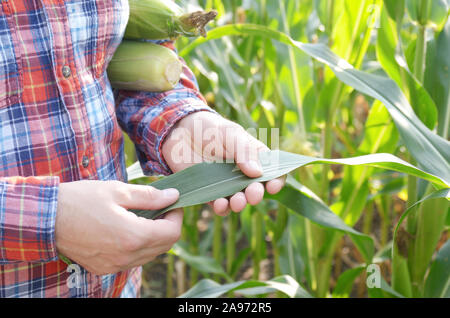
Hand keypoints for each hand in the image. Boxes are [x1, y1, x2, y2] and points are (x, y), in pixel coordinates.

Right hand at [55, 180, 180, 274]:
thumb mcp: (118, 191)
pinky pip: (132, 260)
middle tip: (161, 207)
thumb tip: (174, 196)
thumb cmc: (81, 200)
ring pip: (150, 255)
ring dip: (154, 237)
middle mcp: (126, 257)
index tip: (172, 202)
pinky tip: (128, 229)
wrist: (45, 219)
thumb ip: (150, 196)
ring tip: (144, 217)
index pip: (172, 232)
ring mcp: (114, 265)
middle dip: (168, 226)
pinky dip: (138, 246)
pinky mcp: (104, 268)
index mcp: (133, 236)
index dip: (177, 216)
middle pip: (164, 246)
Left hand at [162, 112, 284, 215]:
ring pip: (239, 200)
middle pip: (256, 189)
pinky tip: (220, 204)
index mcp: (254, 157)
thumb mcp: (230, 133)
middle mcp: (243, 173)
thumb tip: (258, 173)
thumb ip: (244, 151)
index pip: (273, 171)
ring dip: (240, 204)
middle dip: (256, 194)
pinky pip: (220, 205)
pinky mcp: (210, 192)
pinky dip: (222, 208)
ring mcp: (227, 184)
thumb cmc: (209, 128)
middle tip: (252, 194)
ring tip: (236, 202)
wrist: (180, 132)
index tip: (273, 186)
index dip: (276, 180)